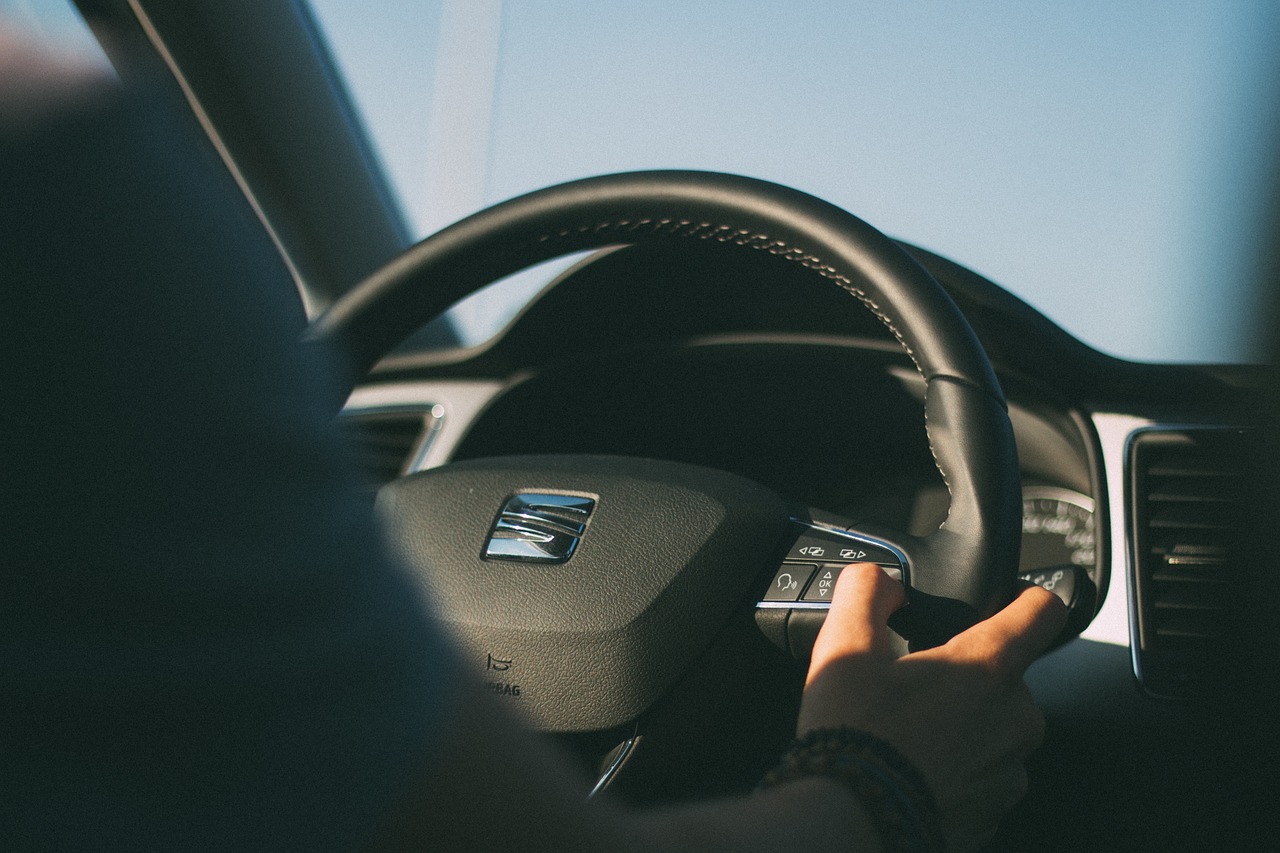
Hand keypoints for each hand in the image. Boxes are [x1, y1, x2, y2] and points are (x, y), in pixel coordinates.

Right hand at [798, 563, 1067, 852]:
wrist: (854, 824)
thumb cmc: (856, 737)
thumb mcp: (845, 647)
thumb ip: (866, 592)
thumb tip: (881, 580)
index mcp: (987, 667)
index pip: (1041, 611)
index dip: (1028, 597)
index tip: (1016, 599)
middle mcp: (1016, 717)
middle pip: (1006, 678)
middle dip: (967, 679)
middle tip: (915, 692)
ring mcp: (1011, 771)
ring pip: (995, 732)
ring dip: (963, 729)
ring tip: (906, 738)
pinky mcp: (997, 813)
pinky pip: (983, 778)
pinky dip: (955, 773)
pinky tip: (912, 773)